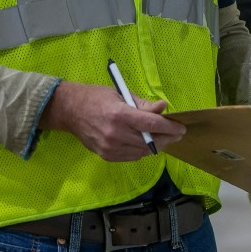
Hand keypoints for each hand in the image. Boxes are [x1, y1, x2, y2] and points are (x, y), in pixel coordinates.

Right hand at [41, 81, 186, 161]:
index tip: (181, 128)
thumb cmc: (96, 97)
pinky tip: (147, 144)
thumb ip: (143, 105)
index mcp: (120, 115)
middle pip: (150, 141)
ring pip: (143, 152)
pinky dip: (142, 151)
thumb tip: (163, 108)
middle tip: (176, 134)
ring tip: (164, 138)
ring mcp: (110, 147)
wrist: (70, 111)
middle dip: (167, 138)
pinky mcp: (106, 156)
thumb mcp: (121, 94)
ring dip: (156, 146)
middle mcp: (115, 133)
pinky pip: (132, 157)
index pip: (152, 125)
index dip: (170, 127)